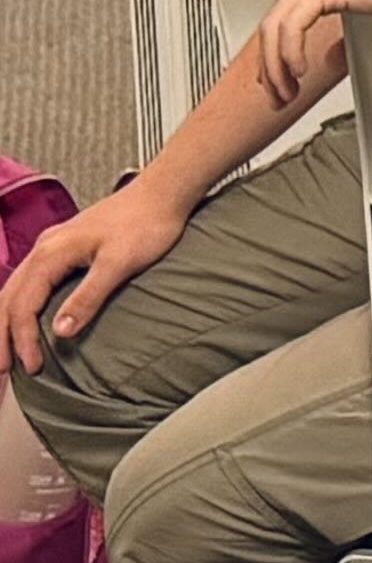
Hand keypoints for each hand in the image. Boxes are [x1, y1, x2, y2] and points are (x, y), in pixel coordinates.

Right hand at [1, 182, 185, 372]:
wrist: (163, 192)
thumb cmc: (147, 224)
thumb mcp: (120, 263)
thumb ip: (89, 296)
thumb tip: (61, 331)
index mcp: (50, 254)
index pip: (23, 306)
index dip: (23, 339)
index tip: (32, 366)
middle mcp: (43, 249)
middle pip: (7, 299)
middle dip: (1, 336)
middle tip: (3, 370)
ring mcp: (50, 246)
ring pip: (14, 290)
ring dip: (6, 323)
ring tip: (7, 352)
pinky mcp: (62, 247)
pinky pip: (28, 282)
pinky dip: (20, 306)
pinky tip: (24, 320)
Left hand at [250, 0, 371, 119]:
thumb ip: (346, 33)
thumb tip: (331, 56)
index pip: (283, 19)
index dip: (274, 57)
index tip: (280, 83)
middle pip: (271, 25)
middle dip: (269, 68)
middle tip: (278, 97)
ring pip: (275, 28)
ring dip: (276, 67)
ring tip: (287, 93)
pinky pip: (292, 26)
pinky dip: (289, 54)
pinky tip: (301, 72)